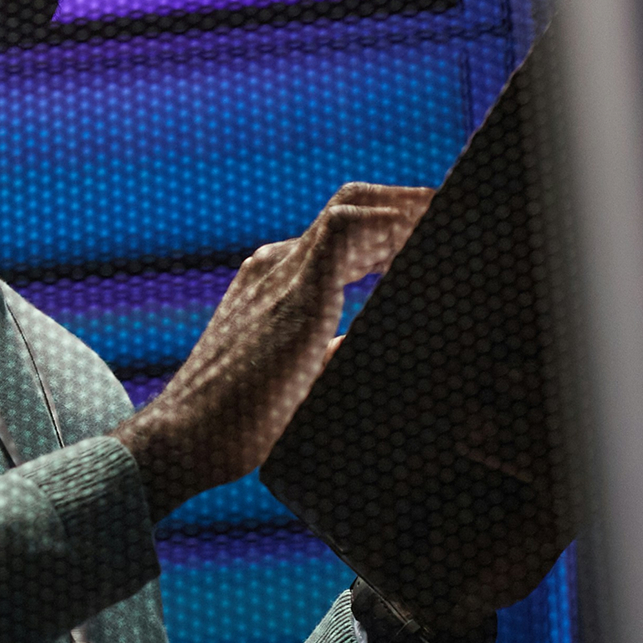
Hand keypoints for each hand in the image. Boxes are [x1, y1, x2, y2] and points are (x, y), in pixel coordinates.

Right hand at [109, 182, 433, 518]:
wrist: (186, 439)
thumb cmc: (236, 422)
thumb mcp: (296, 377)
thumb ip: (328, 353)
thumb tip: (359, 346)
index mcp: (275, 283)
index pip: (342, 233)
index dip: (391, 228)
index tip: (434, 236)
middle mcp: (275, 265)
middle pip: (351, 206)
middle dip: (407, 204)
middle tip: (456, 216)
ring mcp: (280, 273)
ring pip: (352, 207)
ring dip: (407, 207)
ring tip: (453, 217)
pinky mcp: (294, 292)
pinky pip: (347, 229)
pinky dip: (390, 225)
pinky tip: (423, 237)